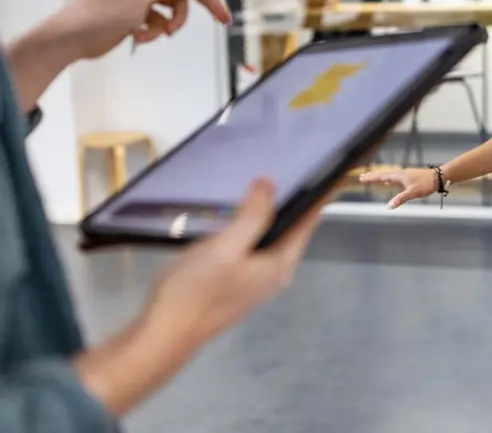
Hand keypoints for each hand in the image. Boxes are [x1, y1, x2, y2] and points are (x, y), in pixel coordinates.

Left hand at [52, 0, 241, 60]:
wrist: (71, 39)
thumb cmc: (98, 14)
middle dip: (202, 6)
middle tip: (224, 20)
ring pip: (176, 8)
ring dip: (170, 24)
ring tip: (155, 35)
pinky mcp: (138, 13)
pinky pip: (162, 20)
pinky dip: (155, 31)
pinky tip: (139, 36)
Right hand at [143, 179, 320, 347]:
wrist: (164, 333)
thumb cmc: (197, 289)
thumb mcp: (226, 247)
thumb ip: (253, 215)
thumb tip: (270, 183)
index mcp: (281, 264)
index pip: (308, 222)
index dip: (316, 196)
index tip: (318, 167)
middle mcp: (275, 273)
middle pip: (292, 229)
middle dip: (291, 200)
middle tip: (285, 166)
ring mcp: (256, 280)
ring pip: (270, 237)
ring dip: (267, 212)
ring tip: (260, 181)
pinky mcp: (237, 281)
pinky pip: (252, 246)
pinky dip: (250, 226)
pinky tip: (234, 214)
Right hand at [359, 168, 437, 208]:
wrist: (439, 177)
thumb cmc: (427, 183)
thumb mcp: (413, 192)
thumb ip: (401, 198)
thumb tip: (389, 206)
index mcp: (400, 175)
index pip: (382, 176)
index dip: (371, 178)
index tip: (361, 178)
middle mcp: (401, 174)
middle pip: (384, 175)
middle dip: (373, 176)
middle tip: (362, 177)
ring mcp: (406, 175)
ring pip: (389, 176)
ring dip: (380, 178)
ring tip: (373, 179)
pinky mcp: (410, 178)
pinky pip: (395, 179)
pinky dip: (389, 180)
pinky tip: (389, 183)